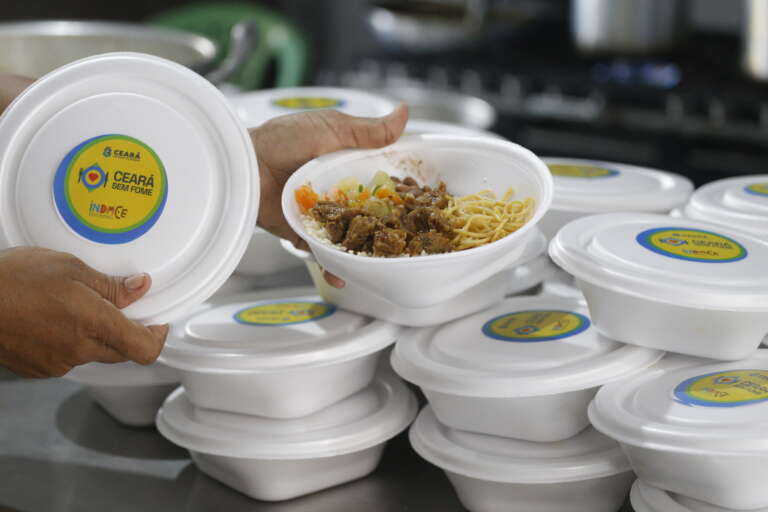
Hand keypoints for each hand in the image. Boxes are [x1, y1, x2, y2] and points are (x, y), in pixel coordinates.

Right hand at [0, 247, 168, 377]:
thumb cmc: (13, 279)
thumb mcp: (70, 268)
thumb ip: (110, 284)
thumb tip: (141, 286)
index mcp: (95, 325)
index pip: (144, 348)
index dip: (158, 337)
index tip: (158, 322)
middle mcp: (80, 350)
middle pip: (122, 351)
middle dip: (125, 331)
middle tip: (115, 305)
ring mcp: (58, 363)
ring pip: (93, 353)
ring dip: (94, 335)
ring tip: (71, 306)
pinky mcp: (39, 369)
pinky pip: (67, 358)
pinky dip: (69, 341)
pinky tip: (51, 319)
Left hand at [250, 104, 408, 287]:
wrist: (244, 164)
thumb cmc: (283, 139)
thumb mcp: (331, 128)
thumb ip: (369, 130)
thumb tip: (405, 113)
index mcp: (346, 164)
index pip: (382, 180)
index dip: (401, 191)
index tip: (423, 201)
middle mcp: (337, 191)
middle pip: (370, 213)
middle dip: (388, 228)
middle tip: (409, 240)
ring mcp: (321, 215)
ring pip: (350, 236)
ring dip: (365, 250)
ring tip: (382, 264)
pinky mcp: (303, 233)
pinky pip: (321, 252)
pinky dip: (332, 266)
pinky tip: (344, 276)